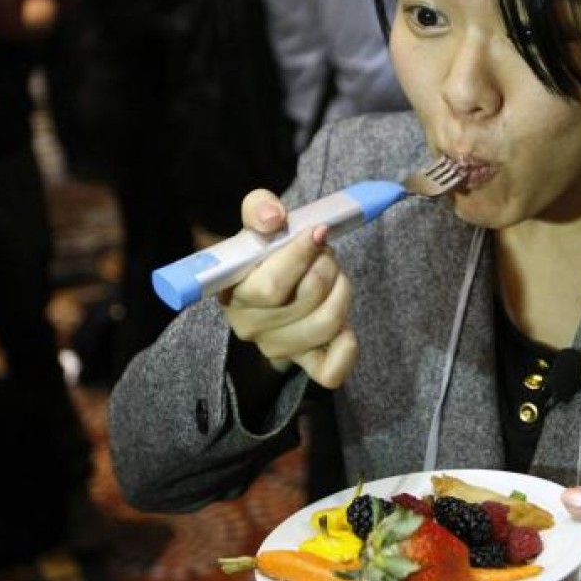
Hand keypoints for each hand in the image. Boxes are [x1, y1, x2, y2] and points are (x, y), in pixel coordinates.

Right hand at [219, 189, 358, 388]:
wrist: (278, 284)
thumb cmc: (268, 252)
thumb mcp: (258, 223)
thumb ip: (260, 209)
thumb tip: (273, 218)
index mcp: (233, 292)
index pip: (270, 288)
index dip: (300, 257)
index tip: (318, 233)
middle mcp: (250, 327)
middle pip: (306, 302)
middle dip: (327, 267)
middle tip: (327, 253)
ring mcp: (278, 349)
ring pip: (326, 326)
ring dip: (342, 292)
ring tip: (336, 276)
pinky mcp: (306, 364)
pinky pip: (331, 372)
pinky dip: (347, 346)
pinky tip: (345, 324)